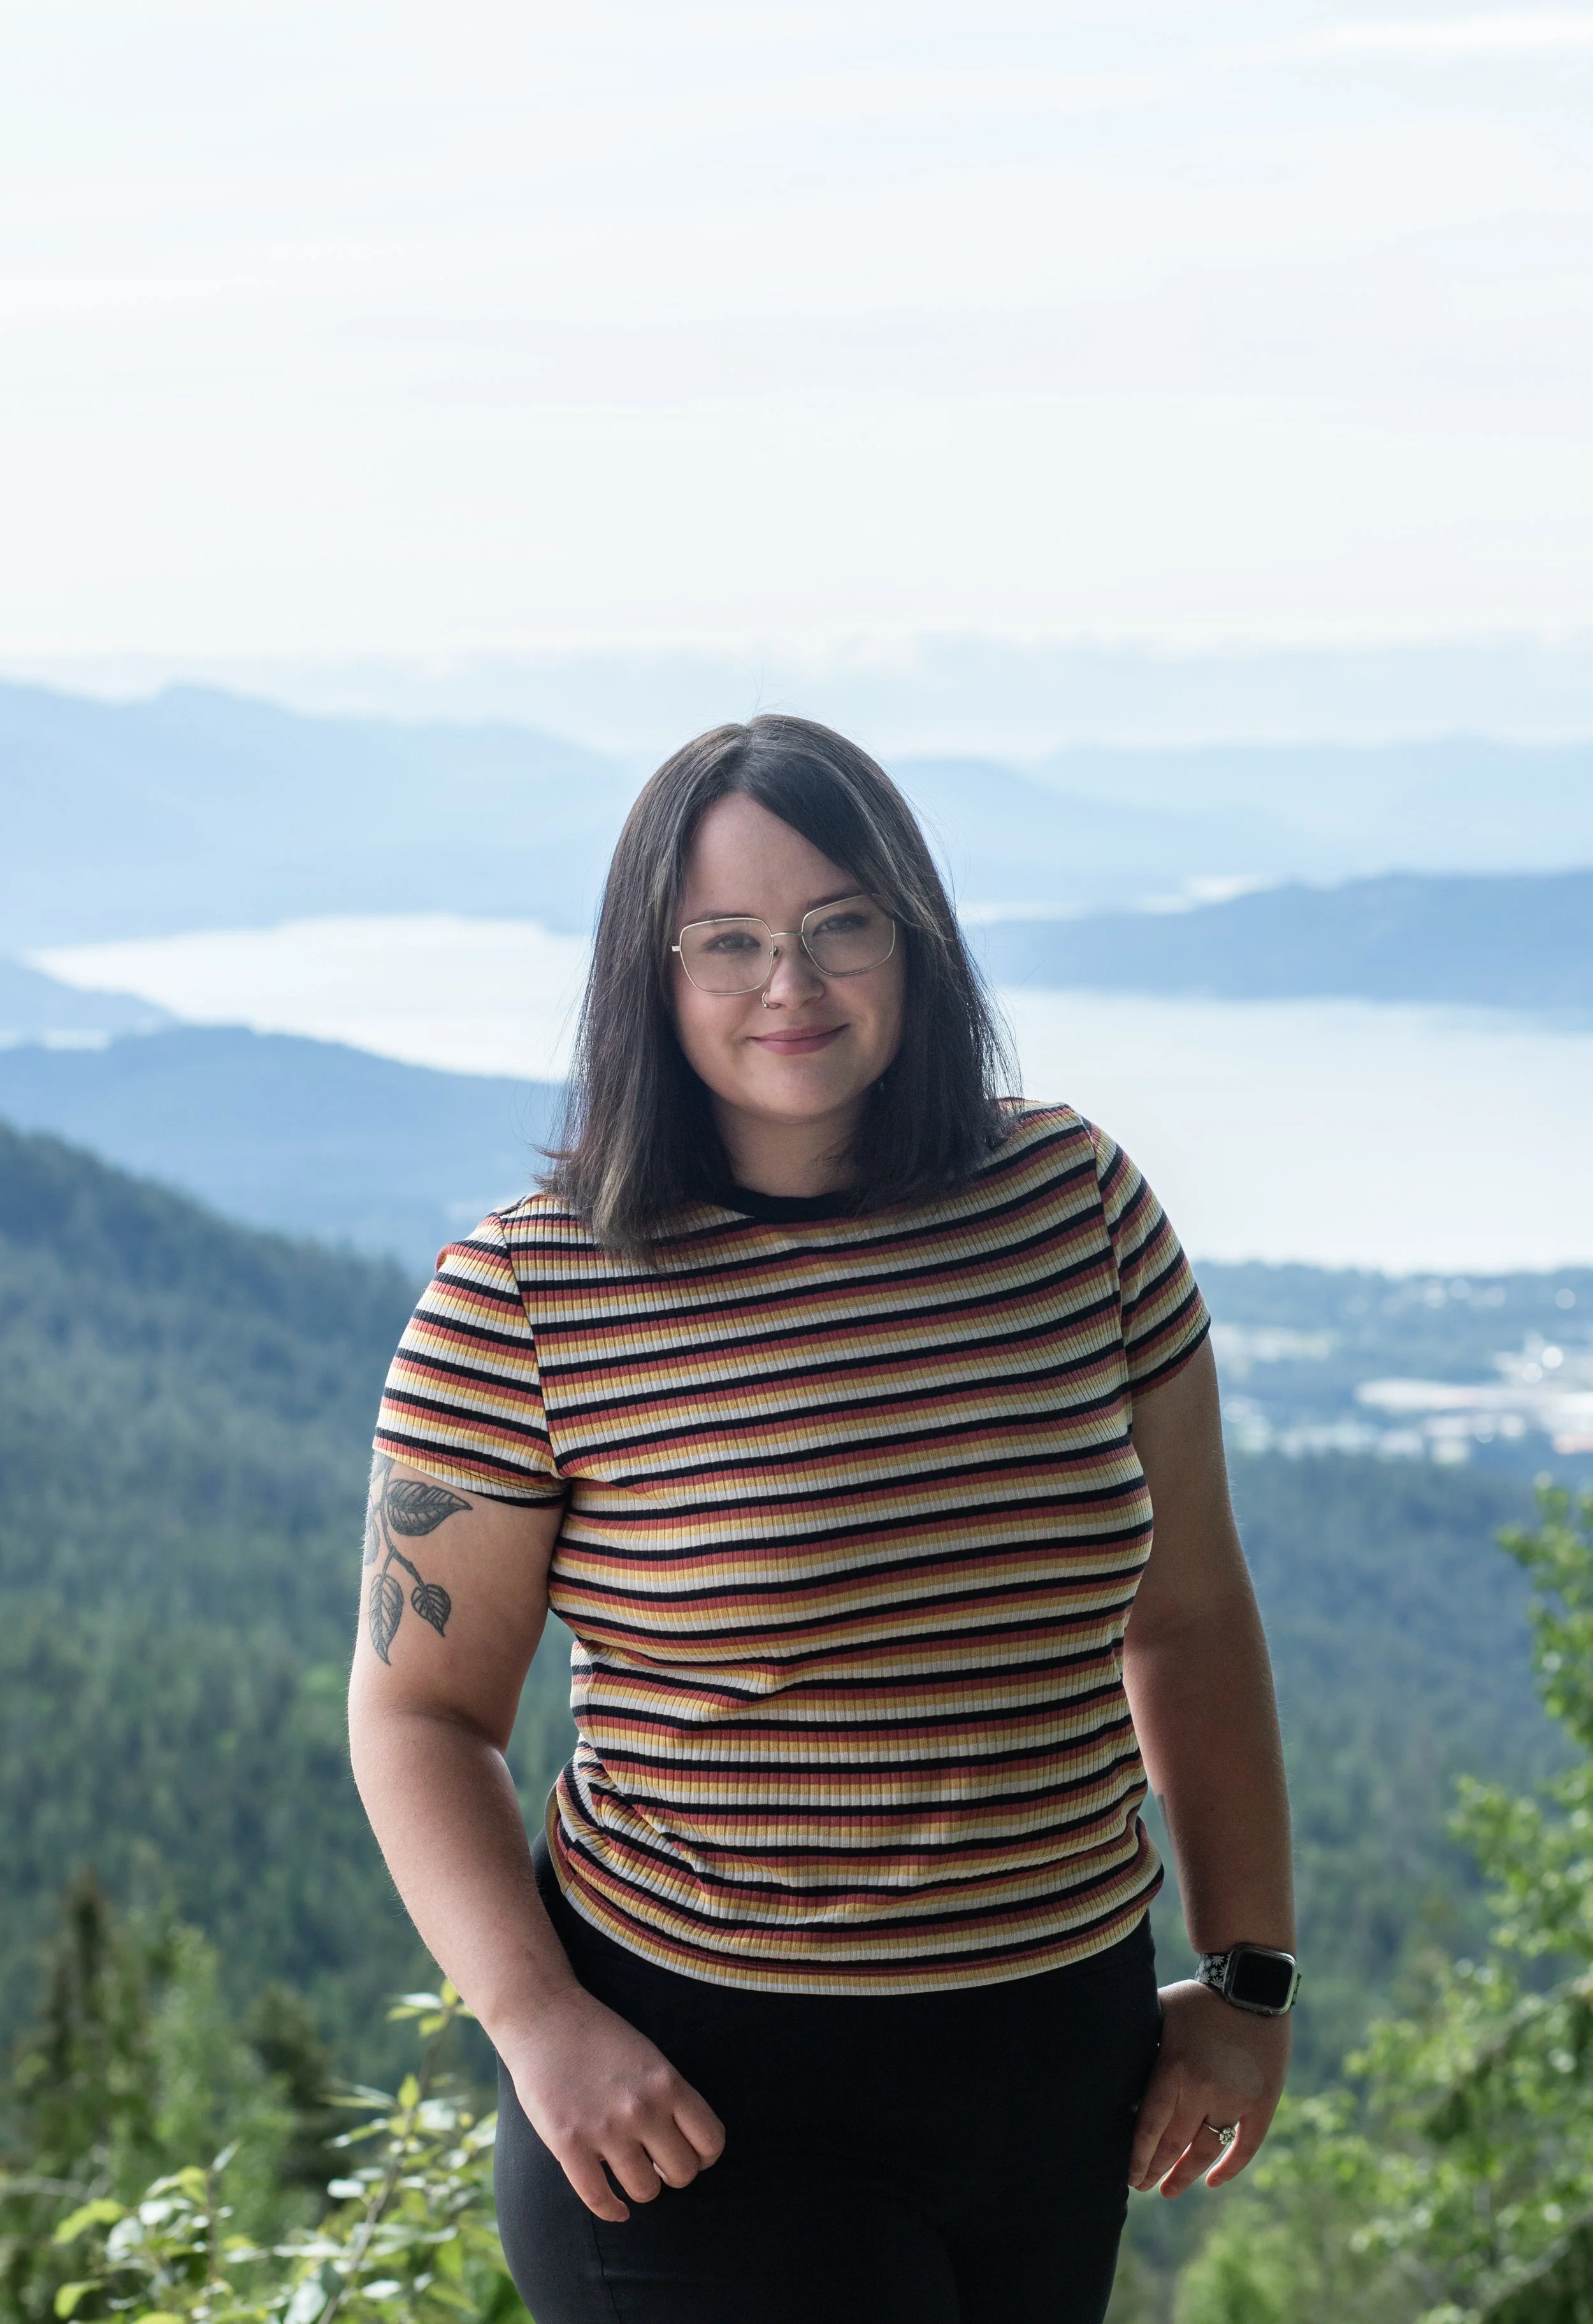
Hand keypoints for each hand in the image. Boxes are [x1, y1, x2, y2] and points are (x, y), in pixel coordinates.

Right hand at [503, 1984, 726, 2221]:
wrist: (543, 2017)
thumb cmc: (599, 2036)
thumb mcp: (649, 2057)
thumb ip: (668, 2097)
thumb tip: (682, 2147)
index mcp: (667, 2083)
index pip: (711, 2141)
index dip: (704, 2155)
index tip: (688, 2152)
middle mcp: (642, 2108)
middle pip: (683, 2173)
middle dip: (673, 2173)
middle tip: (657, 2163)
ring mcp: (604, 2128)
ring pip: (645, 2191)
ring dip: (642, 2188)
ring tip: (633, 2173)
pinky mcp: (568, 2143)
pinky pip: (598, 2198)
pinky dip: (611, 2210)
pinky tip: (616, 2208)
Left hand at [1128, 1979, 1289, 2197]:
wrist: (1250, 1984)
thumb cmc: (1197, 1998)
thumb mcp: (1159, 2014)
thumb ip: (1143, 2047)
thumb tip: (1111, 2072)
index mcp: (1174, 2070)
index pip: (1150, 2128)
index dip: (1138, 2157)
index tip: (1129, 2177)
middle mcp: (1204, 2091)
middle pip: (1174, 2145)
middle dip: (1155, 2170)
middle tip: (1141, 2187)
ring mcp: (1236, 2099)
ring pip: (1206, 2151)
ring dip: (1186, 2175)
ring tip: (1169, 2191)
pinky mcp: (1262, 2102)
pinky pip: (1246, 2146)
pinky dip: (1229, 2168)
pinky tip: (1212, 2182)